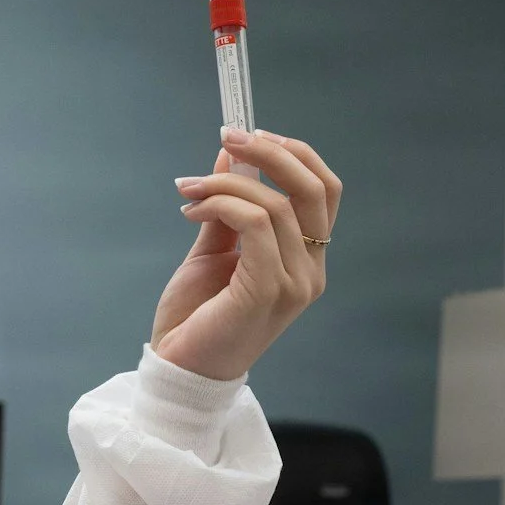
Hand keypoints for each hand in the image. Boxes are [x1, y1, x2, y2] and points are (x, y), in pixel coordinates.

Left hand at [152, 129, 341, 381]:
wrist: (179, 368)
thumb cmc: (198, 315)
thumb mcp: (214, 248)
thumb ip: (228, 205)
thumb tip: (231, 156)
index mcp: (307, 259)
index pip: (324, 191)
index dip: (294, 153)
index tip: (249, 135)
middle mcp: (311, 270)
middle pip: (314, 189)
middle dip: (269, 152)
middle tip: (228, 137)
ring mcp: (295, 283)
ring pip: (276, 205)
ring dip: (224, 183)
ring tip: (187, 190)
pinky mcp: (269, 290)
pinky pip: (256, 225)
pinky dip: (221, 205)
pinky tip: (190, 212)